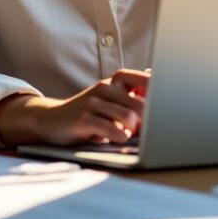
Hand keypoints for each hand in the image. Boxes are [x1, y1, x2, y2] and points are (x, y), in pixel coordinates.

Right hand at [0, 69, 149, 146]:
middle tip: (143, 131)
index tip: (167, 106)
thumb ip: (133, 98)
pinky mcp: (83, 118)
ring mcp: (92, 102)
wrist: (51, 121)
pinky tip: (116, 138)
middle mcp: (104, 88)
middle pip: (142, 104)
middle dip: (148, 122)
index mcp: (114, 82)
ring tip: (124, 134)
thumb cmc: (87, 115)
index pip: (145, 80)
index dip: (158, 94)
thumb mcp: (110, 103)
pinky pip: (111, 129)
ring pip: (129, 117)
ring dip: (132, 131)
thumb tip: (160, 90)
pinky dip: (119, 137)